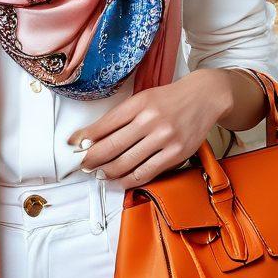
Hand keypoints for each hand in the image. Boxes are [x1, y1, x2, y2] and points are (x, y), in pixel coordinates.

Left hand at [65, 68, 234, 189]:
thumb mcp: (143, 98)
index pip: (104, 124)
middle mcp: (150, 120)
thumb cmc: (169, 99)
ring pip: (126, 163)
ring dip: (108, 172)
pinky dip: (129, 180)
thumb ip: (122, 116)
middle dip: (92, 159)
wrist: (204, 97)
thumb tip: (95, 136)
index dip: (85, 137)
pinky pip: (146, 172)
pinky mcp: (176, 153)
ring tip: (100, 173)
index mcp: (138, 103)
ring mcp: (164, 138)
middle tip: (83, 165)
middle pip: (111, 146)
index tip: (73, 145)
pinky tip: (121, 179)